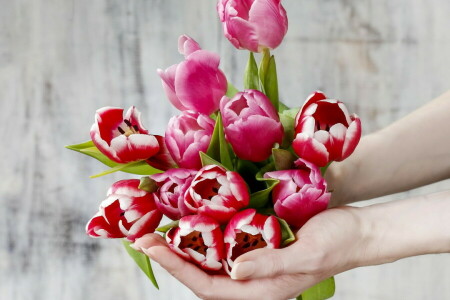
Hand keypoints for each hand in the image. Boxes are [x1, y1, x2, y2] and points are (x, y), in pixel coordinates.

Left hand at [133, 207, 367, 299]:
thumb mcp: (307, 254)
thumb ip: (270, 265)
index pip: (208, 285)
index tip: (150, 247)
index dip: (176, 267)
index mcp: (260, 290)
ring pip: (210, 258)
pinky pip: (224, 240)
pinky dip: (205, 230)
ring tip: (157, 226)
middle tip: (142, 236)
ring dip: (183, 244)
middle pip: (201, 272)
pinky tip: (192, 216)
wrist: (357, 230)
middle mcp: (252, 278)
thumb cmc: (337, 243)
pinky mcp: (258, 242)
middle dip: (170, 256)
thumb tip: (233, 272)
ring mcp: (254, 261)